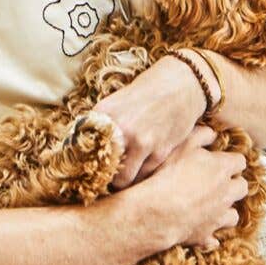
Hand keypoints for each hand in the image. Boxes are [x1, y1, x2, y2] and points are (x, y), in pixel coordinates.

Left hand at [96, 56, 211, 186]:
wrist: (182, 84)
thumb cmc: (147, 92)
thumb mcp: (117, 102)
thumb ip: (101, 125)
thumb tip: (85, 151)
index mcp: (104, 113)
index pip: (83, 148)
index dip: (85, 163)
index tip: (89, 168)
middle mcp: (120, 128)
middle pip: (102, 170)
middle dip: (104, 176)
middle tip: (107, 175)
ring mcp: (141, 142)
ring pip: (123, 180)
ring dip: (123, 179)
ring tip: (125, 172)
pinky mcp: (160, 151)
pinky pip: (144, 175)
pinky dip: (141, 173)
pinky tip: (143, 163)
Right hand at [123, 127, 249, 255]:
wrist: (156, 211)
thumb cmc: (168, 175)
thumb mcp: (182, 145)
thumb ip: (200, 135)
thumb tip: (212, 134)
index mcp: (222, 169)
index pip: (239, 161)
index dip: (231, 161)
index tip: (223, 161)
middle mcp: (226, 193)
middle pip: (241, 188)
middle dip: (234, 185)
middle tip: (220, 183)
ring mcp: (218, 216)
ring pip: (233, 215)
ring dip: (225, 210)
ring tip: (212, 207)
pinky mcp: (206, 234)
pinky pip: (214, 238)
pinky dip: (210, 235)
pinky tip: (201, 230)